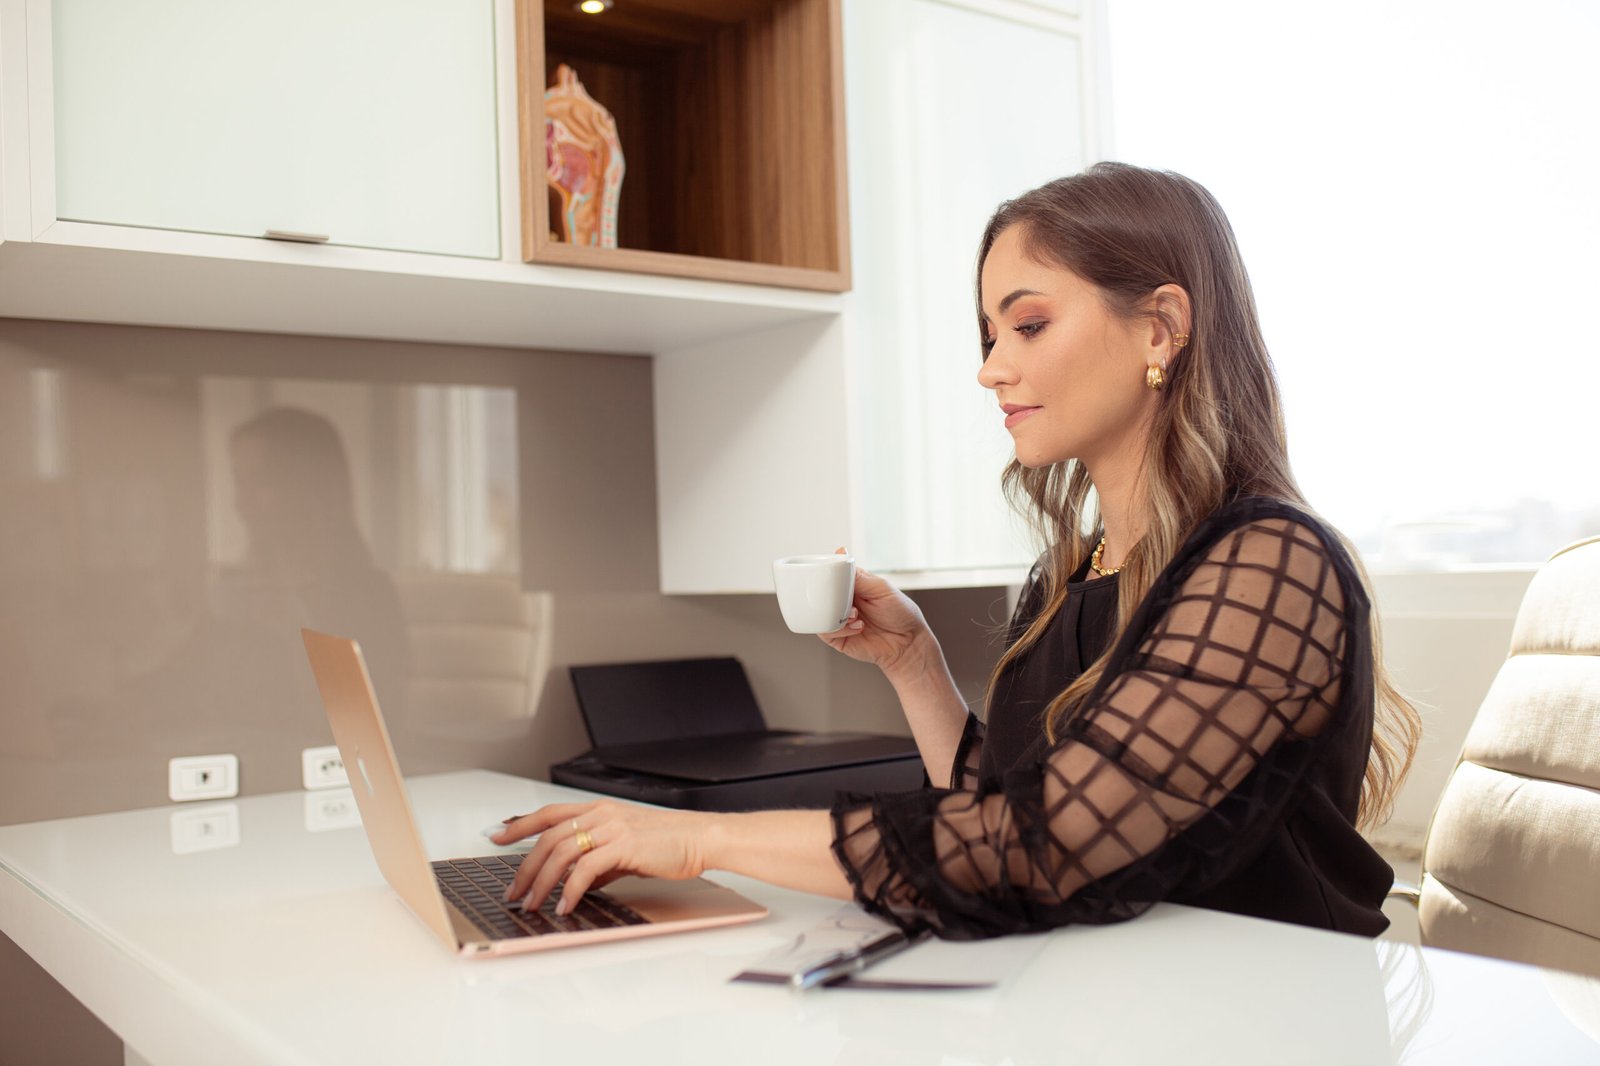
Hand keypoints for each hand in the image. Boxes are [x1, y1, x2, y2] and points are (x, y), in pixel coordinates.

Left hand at [492, 800, 712, 914]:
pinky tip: (564, 905)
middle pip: (548, 836)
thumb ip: (597, 863)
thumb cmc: (666, 844)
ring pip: (561, 851)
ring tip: (532, 903)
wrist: (698, 838)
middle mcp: (600, 814)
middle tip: (513, 890)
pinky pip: (585, 868)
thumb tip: (575, 883)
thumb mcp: (624, 850)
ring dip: (541, 881)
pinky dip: (569, 889)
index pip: (549, 814)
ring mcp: (611, 827)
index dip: (519, 824)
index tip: (496, 835)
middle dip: (524, 866)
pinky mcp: (623, 845)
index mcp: (598, 810)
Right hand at [818, 549, 933, 680]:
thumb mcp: (882, 588)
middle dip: (830, 596)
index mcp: (852, 586)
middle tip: (847, 600)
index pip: (831, 575)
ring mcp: (839, 619)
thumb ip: (859, 576)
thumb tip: (840, 554)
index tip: (826, 573)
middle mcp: (843, 602)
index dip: (826, 574)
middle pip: (821, 594)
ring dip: (835, 613)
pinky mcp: (838, 638)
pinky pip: (825, 632)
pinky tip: (858, 626)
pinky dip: (839, 629)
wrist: (908, 642)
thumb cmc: (900, 613)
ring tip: (855, 615)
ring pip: (819, 613)